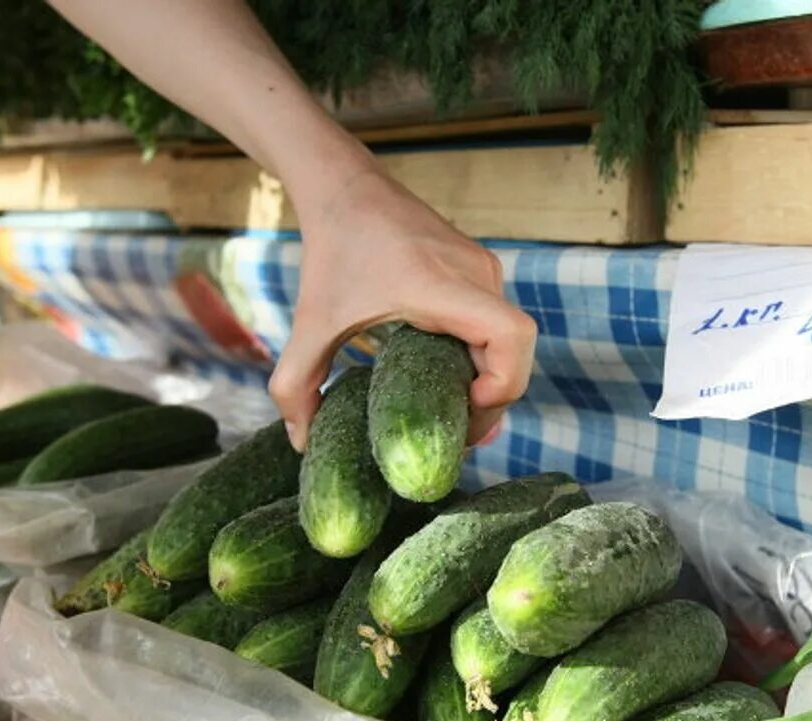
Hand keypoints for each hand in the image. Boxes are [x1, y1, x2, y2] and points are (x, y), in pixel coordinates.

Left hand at [269, 168, 537, 451]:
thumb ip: (296, 383)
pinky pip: (494, 323)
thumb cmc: (331, 250)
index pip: (514, 336)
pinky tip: (448, 380)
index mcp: (442, 285)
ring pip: (507, 340)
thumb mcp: (311, 322)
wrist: (344, 187)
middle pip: (515, 351)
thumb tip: (300, 441)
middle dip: (492, 400)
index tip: (465, 407)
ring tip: (450, 413)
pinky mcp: (478, 269)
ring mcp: (481, 269)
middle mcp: (474, 274)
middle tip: (455, 435)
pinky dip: (480, 357)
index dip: (505, 383)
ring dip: (488, 379)